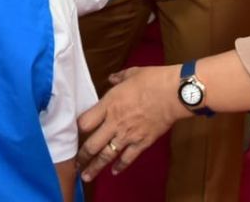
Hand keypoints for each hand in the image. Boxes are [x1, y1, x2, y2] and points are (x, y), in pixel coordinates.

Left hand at [76, 65, 184, 181]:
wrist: (174, 93)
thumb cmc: (153, 80)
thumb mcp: (132, 73)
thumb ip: (118, 78)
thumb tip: (111, 78)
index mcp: (109, 104)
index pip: (85, 122)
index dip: (79, 127)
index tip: (77, 130)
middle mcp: (114, 123)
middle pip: (92, 144)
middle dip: (82, 156)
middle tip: (75, 163)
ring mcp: (128, 135)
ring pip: (107, 156)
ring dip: (95, 167)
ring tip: (86, 176)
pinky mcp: (142, 142)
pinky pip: (128, 158)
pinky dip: (120, 166)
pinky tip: (114, 172)